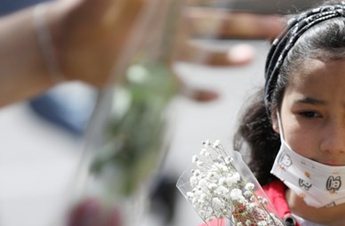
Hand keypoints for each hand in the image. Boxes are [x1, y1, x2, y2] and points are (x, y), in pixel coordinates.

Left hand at [50, 0, 283, 97]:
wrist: (65, 42)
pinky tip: (215, 96)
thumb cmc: (87, 9)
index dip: (231, 4)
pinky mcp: (154, 78)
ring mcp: (166, 55)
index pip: (209, 2)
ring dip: (228, 59)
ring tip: (250, 60)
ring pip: (207, 58)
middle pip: (220, 28)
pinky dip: (198, 93)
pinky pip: (182, 89)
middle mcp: (174, 30)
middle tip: (279, 27)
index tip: (263, 1)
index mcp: (168, 7)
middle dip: (249, 27)